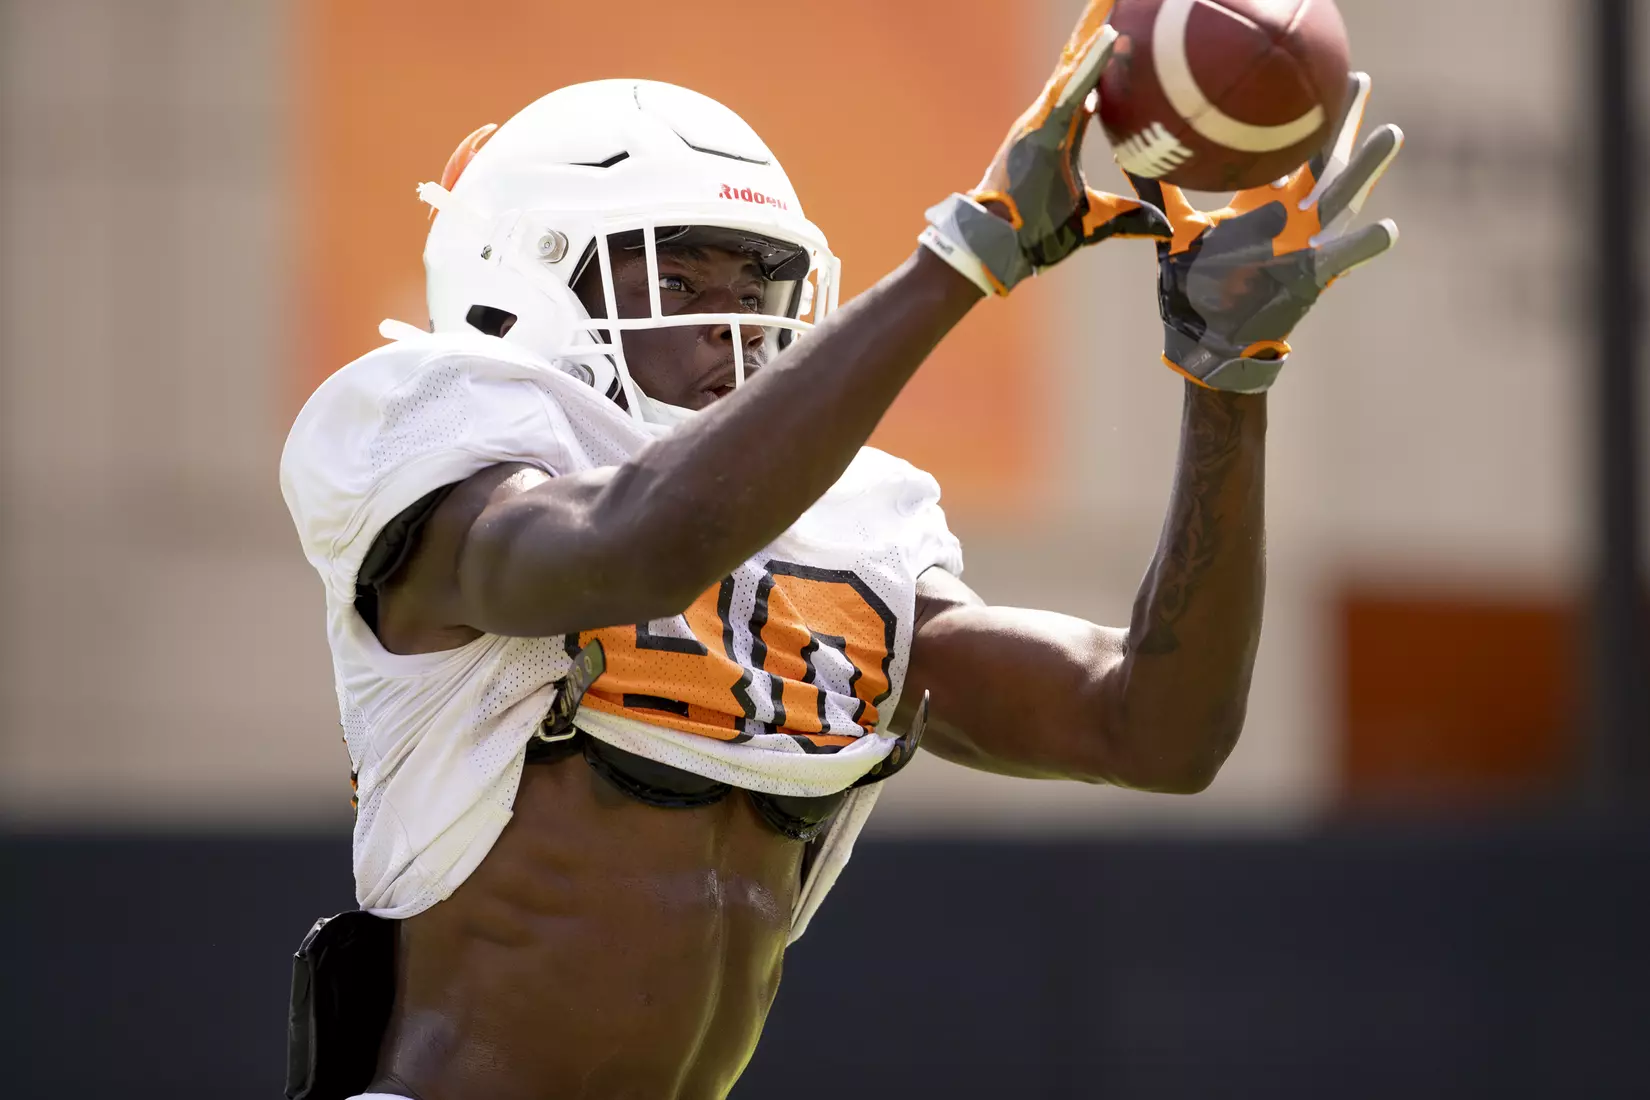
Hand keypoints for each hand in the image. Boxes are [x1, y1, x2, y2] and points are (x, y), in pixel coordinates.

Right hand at [918, 0, 1169, 296]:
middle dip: (1095, 27)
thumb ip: (1126, 218)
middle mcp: (1049, 118)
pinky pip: (1071, 88)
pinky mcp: (1040, 129)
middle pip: (1078, 63)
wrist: (998, 246)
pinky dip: (1089, 63)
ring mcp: (1041, 120)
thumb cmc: (1035, 234)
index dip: (1103, 58)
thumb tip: (1162, 227)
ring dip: (1093, 30)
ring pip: (1072, 65)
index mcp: (1061, 133)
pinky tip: (1110, 36)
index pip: (1089, 85)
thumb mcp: (1092, 222)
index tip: (1123, 34)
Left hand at [1127, 73, 1403, 391]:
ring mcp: (1304, 244)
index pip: (1285, 152)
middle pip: (1321, 161)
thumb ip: (1160, 192)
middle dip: (1340, 123)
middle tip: (1357, 80)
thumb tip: (1131, 152)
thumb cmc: (1193, 288)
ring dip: (1365, 168)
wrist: (1204, 339)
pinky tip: (1387, 228)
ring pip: (1340, 197)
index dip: (1294, 120)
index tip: (1300, 84)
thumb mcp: (1176, 231)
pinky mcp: (1310, 277)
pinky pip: (1341, 258)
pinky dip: (1364, 245)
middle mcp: (1288, 218)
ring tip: (1390, 133)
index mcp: (1259, 203)